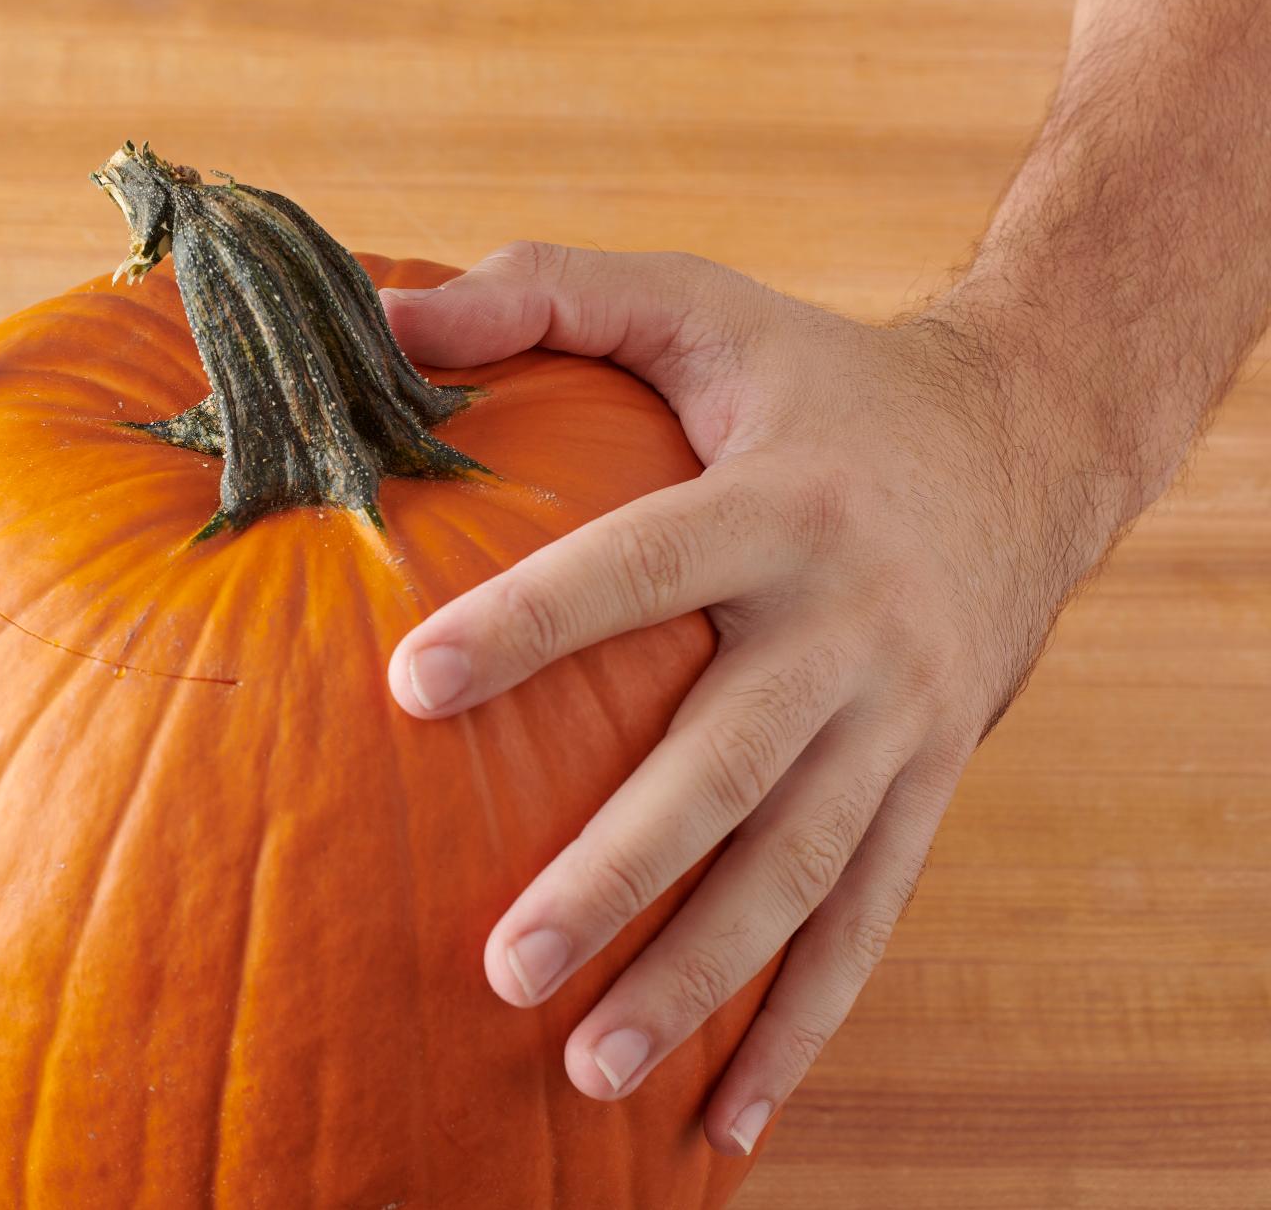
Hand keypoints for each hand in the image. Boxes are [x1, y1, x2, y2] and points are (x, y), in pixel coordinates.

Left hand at [381, 243, 1123, 1154]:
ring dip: (700, 981)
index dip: (533, 624)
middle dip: (620, 873)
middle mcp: (848, 630)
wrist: (1027, 443)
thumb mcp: (697, 305)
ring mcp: (898, 725)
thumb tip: (387, 313)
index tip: (410, 686)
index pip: (643, 568)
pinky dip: (804, 1025)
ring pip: (798, 873)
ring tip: (591, 1069)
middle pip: (729, 767)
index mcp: (781, 507)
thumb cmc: (817, 377)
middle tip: (503, 964)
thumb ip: (548, 292)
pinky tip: (728, 1122)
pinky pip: (866, 922)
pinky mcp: (925, 787)